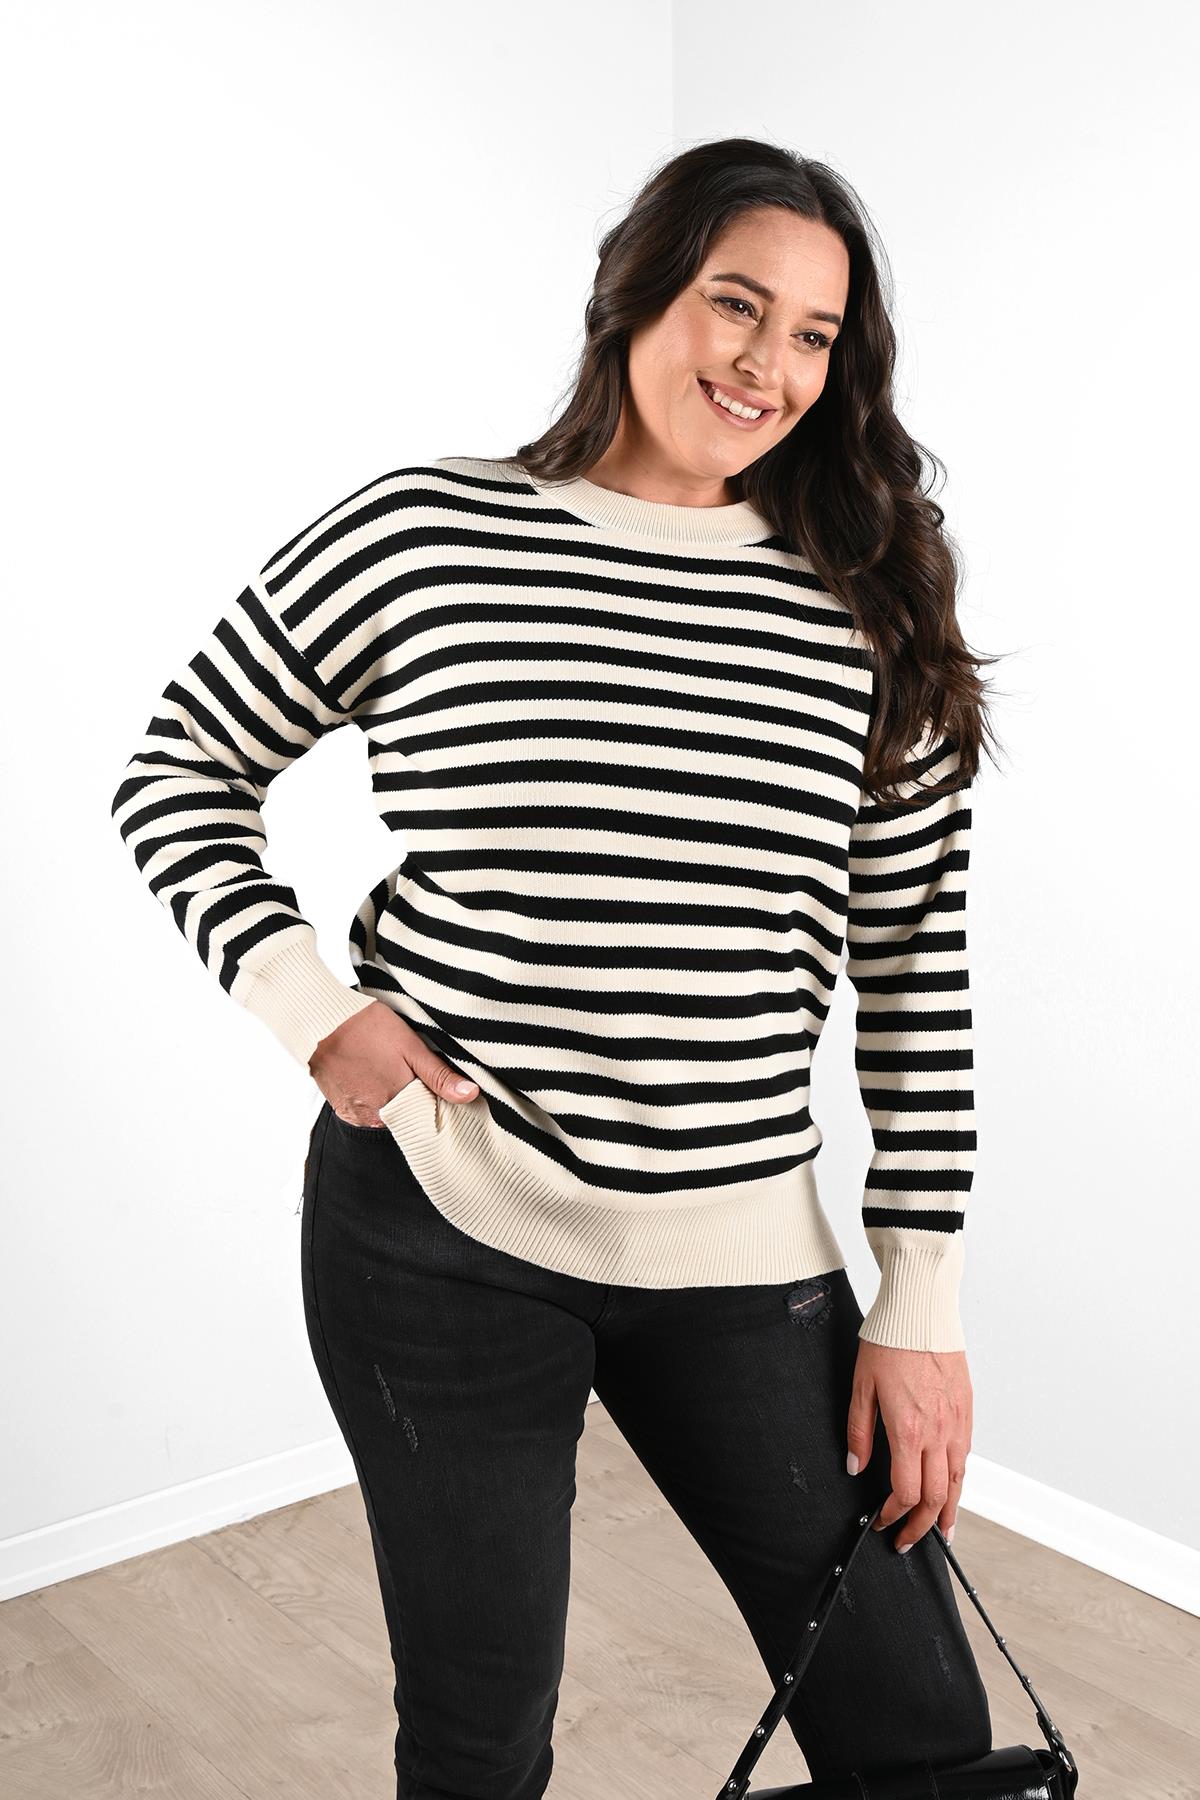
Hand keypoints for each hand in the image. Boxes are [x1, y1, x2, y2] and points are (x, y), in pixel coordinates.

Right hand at [307, 1001, 478, 1128]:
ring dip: (393, 1097)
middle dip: (414, 1097)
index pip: (429, 1115)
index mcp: (399, 1103)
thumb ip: (439, 1075)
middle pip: (408, 1116)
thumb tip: (471, 1095)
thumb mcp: (411, 1047)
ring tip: (388, 1069)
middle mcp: (377, 1118)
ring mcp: (357, 1116)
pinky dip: (374, 1097)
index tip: (437, 1083)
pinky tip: (373, 1075)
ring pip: (388, 1113)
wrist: (320, 1023)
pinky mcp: (343, 1111)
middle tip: (408, 1069)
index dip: (436, 1099)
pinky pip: (367, 1111)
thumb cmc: (366, 1029)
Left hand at [845, 1340, 971, 1552]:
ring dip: (948, 1512)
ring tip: (941, 1532)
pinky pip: (966, 1456)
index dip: (893, 1516)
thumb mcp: (861, 1387)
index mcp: (908, 1430)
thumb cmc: (888, 1343)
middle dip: (922, 1527)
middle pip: (935, 1497)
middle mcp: (938, 1432)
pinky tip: (953, 1488)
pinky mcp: (967, 1409)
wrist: (920, 1311)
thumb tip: (856, 1467)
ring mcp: (957, 1422)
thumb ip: (859, 1432)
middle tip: (909, 1541)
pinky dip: (960, 1481)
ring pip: (958, 1481)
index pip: (905, 1492)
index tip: (882, 1523)